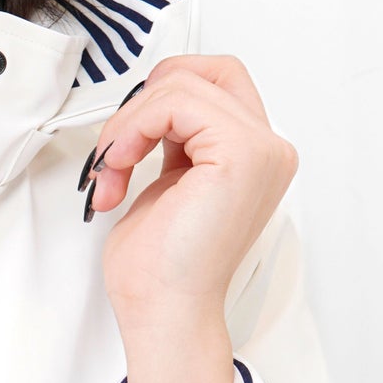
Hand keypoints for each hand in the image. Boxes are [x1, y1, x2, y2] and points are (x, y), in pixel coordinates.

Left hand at [79, 54, 297, 332]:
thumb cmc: (161, 268)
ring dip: (129, 123)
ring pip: (183, 84)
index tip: (124, 145)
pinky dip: (134, 126)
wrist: (164, 311)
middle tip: (116, 148)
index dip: (159, 101)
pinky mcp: (241, 154)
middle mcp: (269, 150)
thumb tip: (149, 107)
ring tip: (113, 169)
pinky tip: (121, 164)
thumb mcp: (168, 182)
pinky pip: (177, 100)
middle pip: (207, 71)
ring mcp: (261, 150)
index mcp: (255, 156)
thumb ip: (174, 140)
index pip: (214, 83)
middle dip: (147, 100)